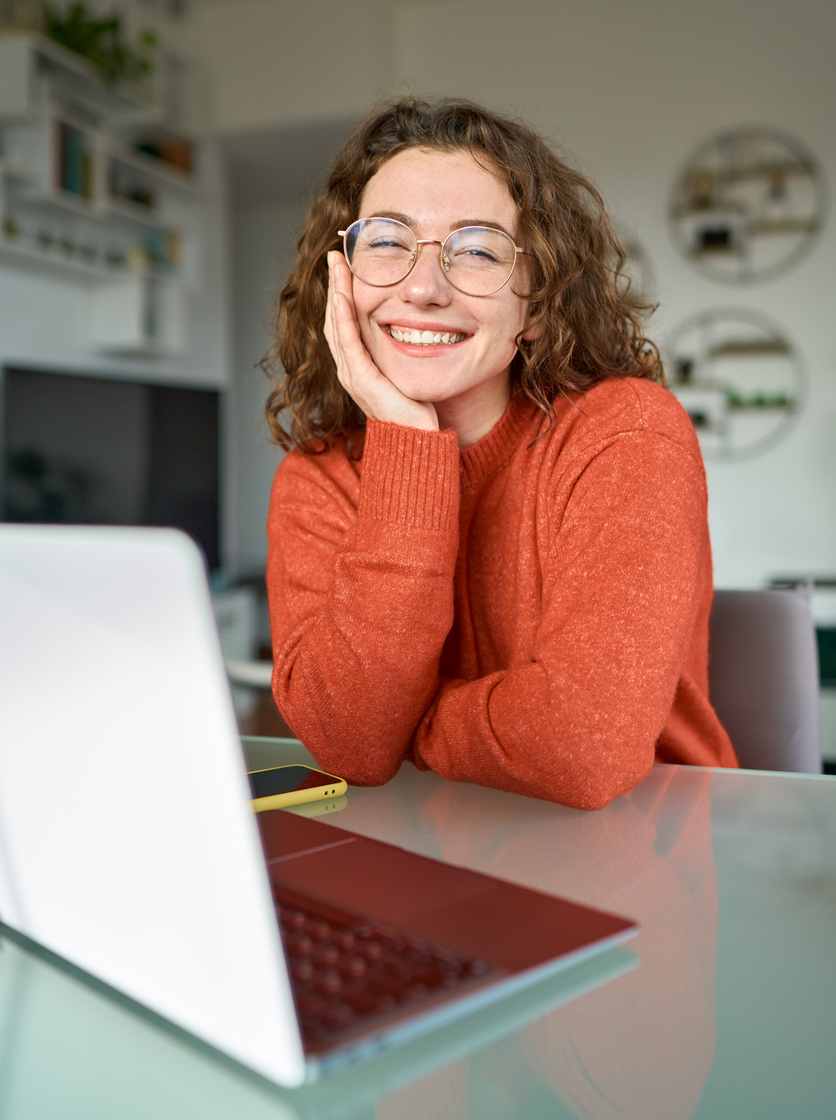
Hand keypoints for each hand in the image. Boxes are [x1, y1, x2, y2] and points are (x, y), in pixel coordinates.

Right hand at [324, 252, 438, 430]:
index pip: (343, 322)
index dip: (342, 292)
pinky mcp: (362, 380)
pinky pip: (349, 343)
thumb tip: (419, 328)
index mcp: (357, 367)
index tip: (344, 265)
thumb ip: (403, 353)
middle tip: (336, 255)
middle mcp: (349, 369)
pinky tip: (342, 295)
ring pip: (337, 325)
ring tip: (336, 265)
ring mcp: (352, 375)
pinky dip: (343, 317)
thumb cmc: (415, 413)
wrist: (416, 442)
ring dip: (336, 292)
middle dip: (335, 284)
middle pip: (334, 318)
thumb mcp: (406, 374)